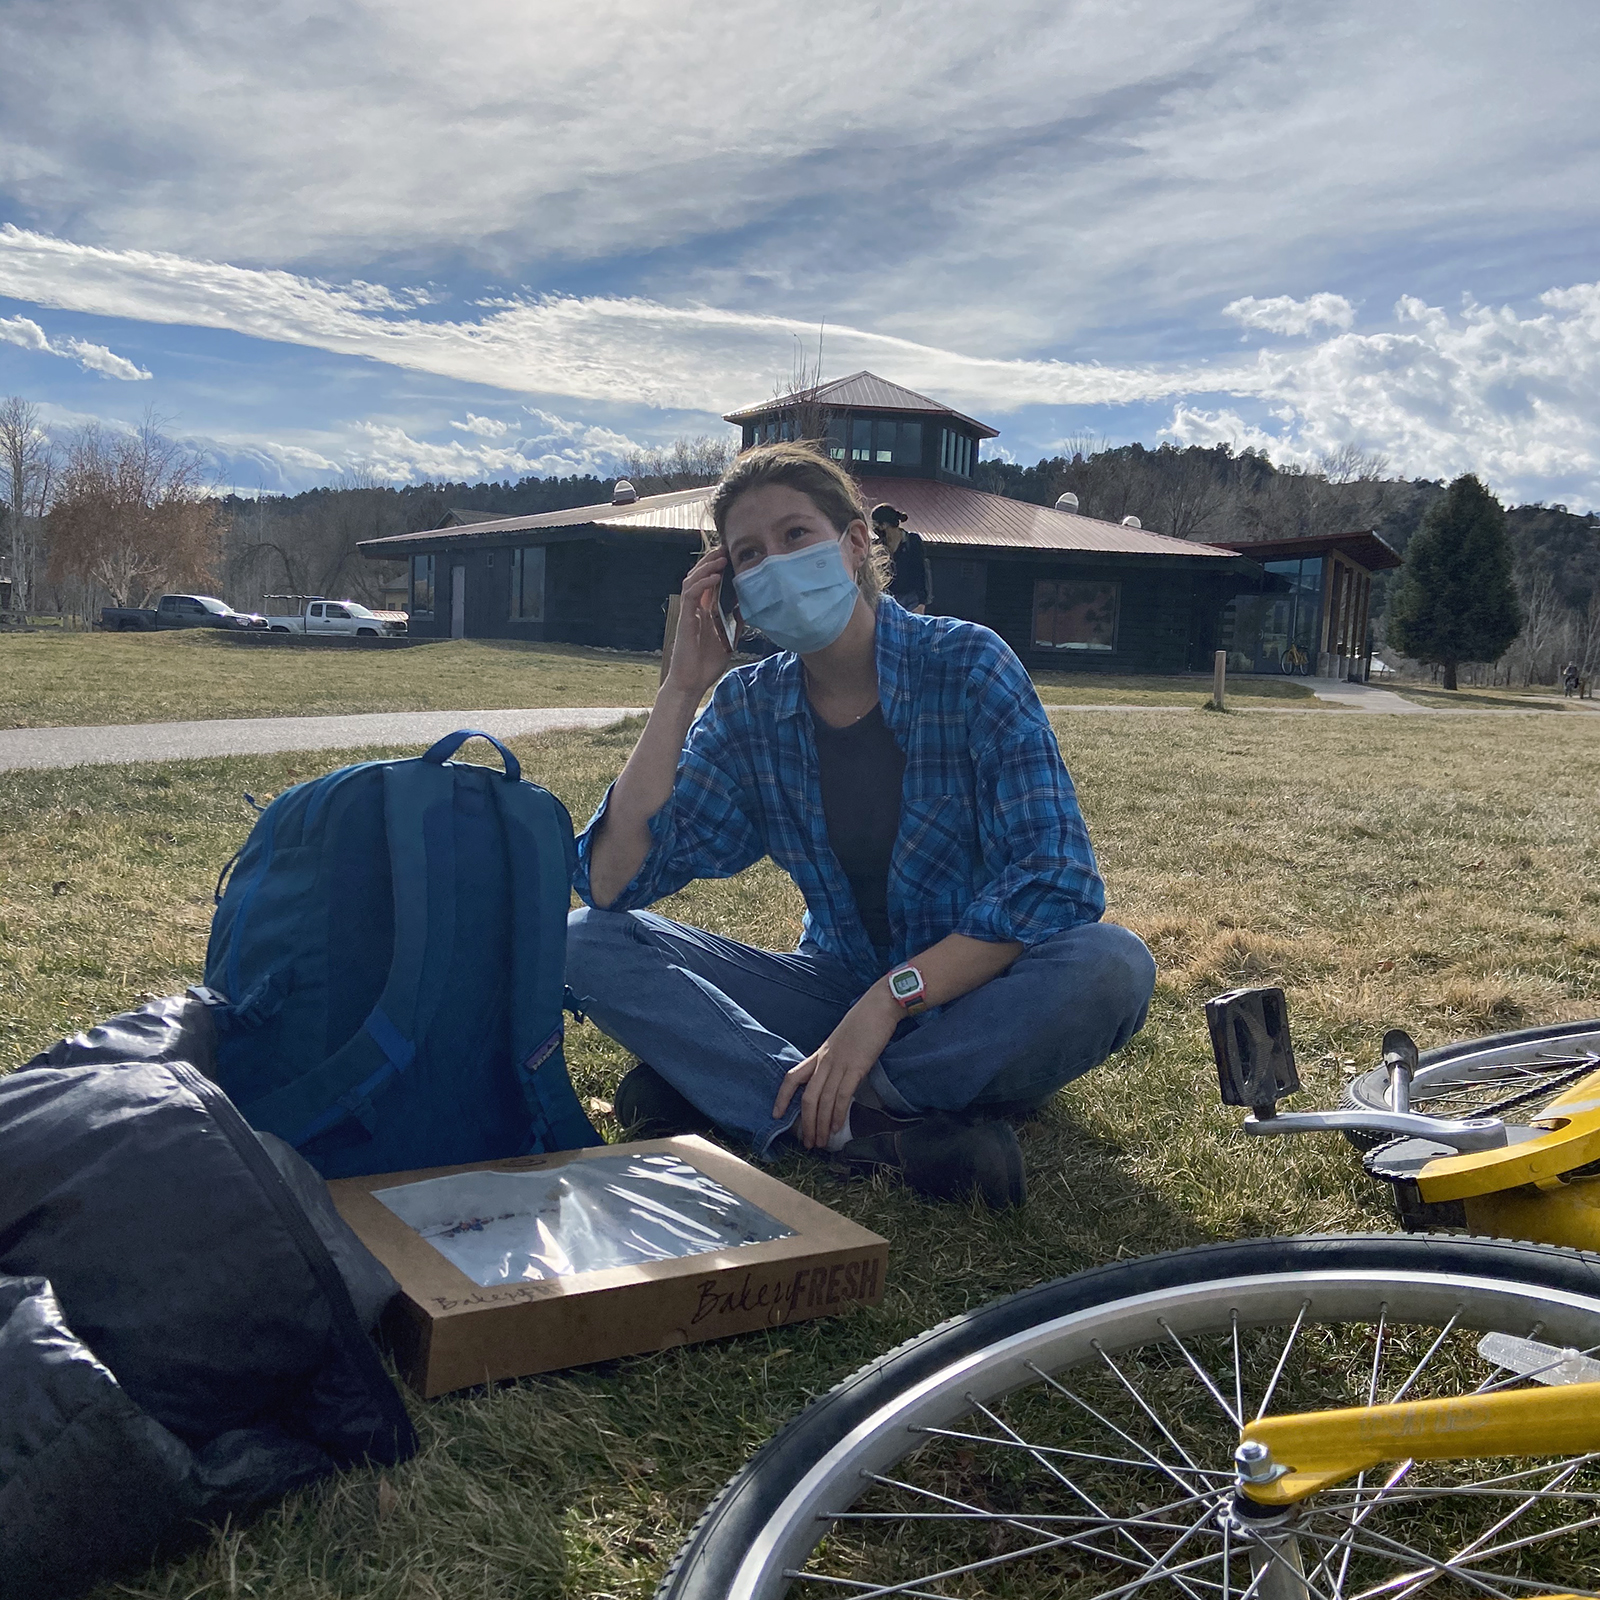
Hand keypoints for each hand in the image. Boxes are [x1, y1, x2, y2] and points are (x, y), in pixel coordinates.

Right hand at [664, 547, 736, 701]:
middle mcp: (695, 608)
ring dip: (706, 567)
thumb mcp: (730, 637)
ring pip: (692, 580)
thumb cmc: (707, 663)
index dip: (718, 566)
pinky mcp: (685, 619)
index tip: (732, 554)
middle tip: (726, 548)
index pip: (710, 581)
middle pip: (699, 575)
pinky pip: (690, 595)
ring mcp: (689, 612)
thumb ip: (737, 621)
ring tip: (720, 558)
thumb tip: (751, 605)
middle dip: (711, 560)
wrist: (692, 682)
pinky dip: (702, 584)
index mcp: (705, 610)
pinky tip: (714, 578)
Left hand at [773, 989, 899, 1148]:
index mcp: (819, 1054)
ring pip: (823, 1100)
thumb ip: (835, 1059)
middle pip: (807, 1097)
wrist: (878, 1007)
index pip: (792, 1077)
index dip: (782, 1097)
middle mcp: (825, 1061)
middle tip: (808, 1143)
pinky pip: (842, 1095)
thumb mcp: (842, 1042)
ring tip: (821, 1142)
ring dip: (821, 1124)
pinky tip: (837, 1127)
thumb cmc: (863, 1023)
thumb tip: (836, 1079)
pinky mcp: (856, 1066)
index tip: (776, 1115)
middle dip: (806, 1123)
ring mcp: (839, 1064)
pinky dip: (837, 1113)